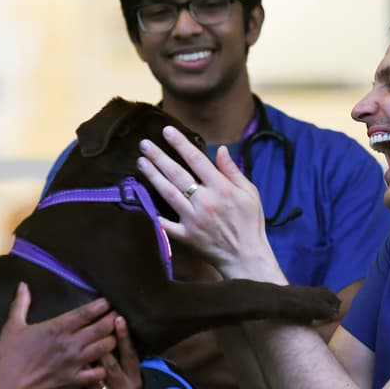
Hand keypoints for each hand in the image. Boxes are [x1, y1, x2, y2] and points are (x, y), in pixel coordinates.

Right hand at [0, 283, 114, 388]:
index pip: (86, 312)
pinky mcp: (75, 380)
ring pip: (105, 348)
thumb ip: (21, 304)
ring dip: (112, 341)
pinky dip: (103, 368)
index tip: (109, 301)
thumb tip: (23, 285)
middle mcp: (71, 343)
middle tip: (119, 316)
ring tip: (115, 337)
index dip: (101, 305)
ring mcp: (75, 362)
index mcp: (58, 327)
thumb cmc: (9, 355)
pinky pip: (98, 373)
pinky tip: (103, 365)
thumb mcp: (13, 325)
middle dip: (113, 320)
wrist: (8, 386)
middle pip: (102, 328)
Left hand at [73, 314, 142, 388]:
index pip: (130, 353)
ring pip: (97, 381)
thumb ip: (119, 350)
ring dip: (84, 366)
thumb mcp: (124, 372)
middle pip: (111, 364)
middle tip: (86, 329)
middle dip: (99, 346)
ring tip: (71, 351)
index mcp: (134, 377)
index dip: (124, 336)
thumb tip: (116, 319)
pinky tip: (66, 383)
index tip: (118, 317)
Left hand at [137, 127, 280, 281]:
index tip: (167, 131)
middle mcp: (205, 201)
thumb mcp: (250, 193)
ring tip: (140, 162)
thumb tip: (220, 149)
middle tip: (144, 144)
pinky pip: (165, 224)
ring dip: (153, 176)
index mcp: (222, 188)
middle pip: (177, 174)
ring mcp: (193, 219)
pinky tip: (139, 200)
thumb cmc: (250, 223)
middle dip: (159, 157)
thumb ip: (233, 171)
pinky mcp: (186, 236)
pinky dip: (152, 214)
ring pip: (168, 193)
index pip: (197, 160)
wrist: (246, 257)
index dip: (180, 144)